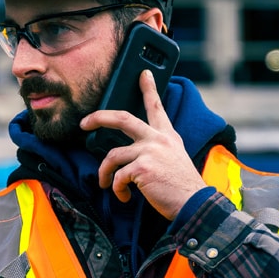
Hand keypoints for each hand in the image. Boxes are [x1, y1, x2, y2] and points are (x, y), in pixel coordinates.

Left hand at [80, 70, 207, 220]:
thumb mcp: (175, 159)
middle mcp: (158, 139)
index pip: (156, 107)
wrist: (194, 204)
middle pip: (122, 118)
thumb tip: (131, 155)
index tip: (143, 73)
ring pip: (112, 155)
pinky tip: (125, 197)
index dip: (148, 88)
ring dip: (104, 172)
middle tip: (84, 123)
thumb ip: (157, 150)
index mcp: (167, 136)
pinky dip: (117, 190)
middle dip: (99, 117)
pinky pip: (118, 176)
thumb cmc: (182, 187)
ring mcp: (150, 151)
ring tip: (106, 184)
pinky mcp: (142, 167)